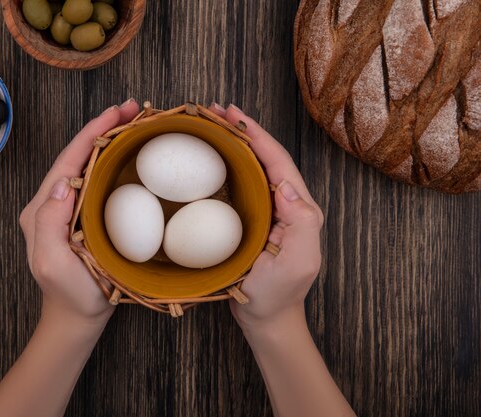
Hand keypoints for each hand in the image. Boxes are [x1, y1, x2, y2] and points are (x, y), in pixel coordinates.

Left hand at [19, 99, 139, 324]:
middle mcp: (52, 203)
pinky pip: (98, 181)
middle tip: (135, 109)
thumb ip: (48, 223)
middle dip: (104, 128)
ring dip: (111, 140)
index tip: (118, 112)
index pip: (68, 160)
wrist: (77, 317)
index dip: (92, 132)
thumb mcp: (53, 262)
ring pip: (89, 164)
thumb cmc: (69, 294)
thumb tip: (62, 182)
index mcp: (42, 209)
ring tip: (135, 122)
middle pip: (78, 155)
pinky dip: (114, 161)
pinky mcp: (82, 216)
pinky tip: (131, 155)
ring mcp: (67, 208)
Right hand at [208, 103, 323, 330]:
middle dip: (242, 131)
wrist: (266, 317)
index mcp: (298, 208)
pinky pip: (239, 186)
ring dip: (232, 144)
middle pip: (264, 157)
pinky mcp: (250, 220)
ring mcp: (266, 211)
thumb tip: (285, 184)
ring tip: (210, 126)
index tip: (233, 115)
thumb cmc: (279, 293)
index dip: (257, 135)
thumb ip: (301, 222)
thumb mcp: (298, 262)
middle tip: (215, 111)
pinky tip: (208, 160)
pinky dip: (225, 167)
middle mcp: (284, 203)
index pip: (278, 162)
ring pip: (251, 168)